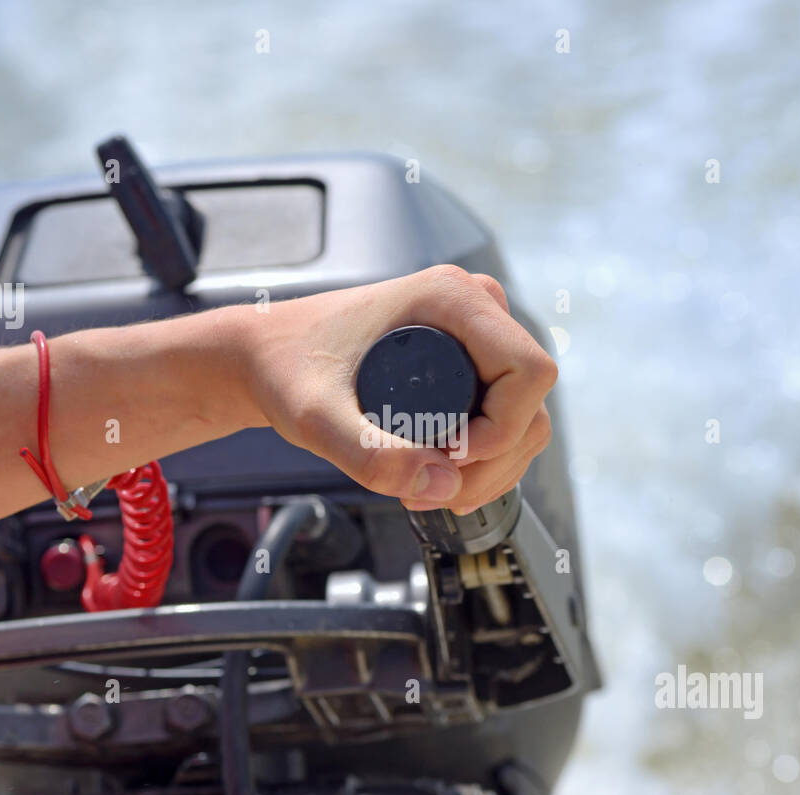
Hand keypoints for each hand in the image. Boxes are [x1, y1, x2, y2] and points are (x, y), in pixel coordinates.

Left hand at [239, 265, 557, 513]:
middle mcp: (477, 308)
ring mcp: (479, 334)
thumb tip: (443, 483)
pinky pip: (506, 419)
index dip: (502, 430)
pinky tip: (437, 479)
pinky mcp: (472, 360)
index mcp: (453, 298)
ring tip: (424, 491)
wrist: (269, 356)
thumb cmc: (287, 369)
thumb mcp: (317, 419)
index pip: (530, 373)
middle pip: (530, 404)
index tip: (448, 457)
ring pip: (524, 419)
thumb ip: (370, 457)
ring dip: (489, 470)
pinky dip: (485, 461)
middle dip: (491, 462)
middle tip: (428, 490)